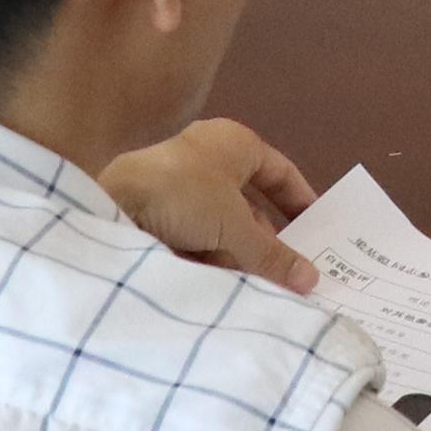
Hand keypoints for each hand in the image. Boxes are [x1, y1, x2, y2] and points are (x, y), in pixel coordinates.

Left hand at [101, 116, 316, 290]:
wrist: (111, 205)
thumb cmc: (185, 198)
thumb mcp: (237, 229)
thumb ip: (274, 256)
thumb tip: (312, 280)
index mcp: (235, 144)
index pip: (280, 172)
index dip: (301, 202)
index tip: (319, 232)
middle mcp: (210, 157)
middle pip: (251, 204)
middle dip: (267, 242)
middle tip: (289, 275)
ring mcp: (181, 183)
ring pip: (223, 224)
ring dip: (238, 254)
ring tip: (256, 286)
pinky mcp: (158, 209)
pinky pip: (196, 234)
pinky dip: (210, 256)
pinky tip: (220, 283)